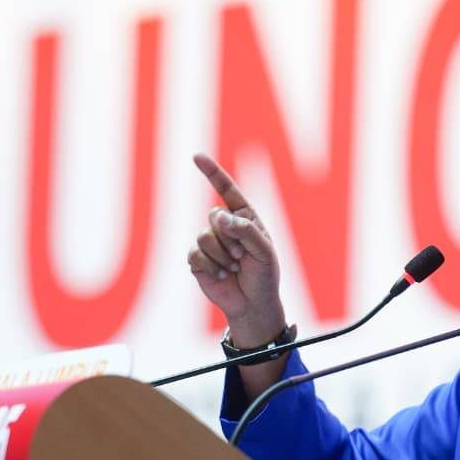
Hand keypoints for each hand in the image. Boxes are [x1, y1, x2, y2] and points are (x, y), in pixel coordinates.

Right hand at [187, 153, 285, 346]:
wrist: (252, 303)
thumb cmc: (264, 275)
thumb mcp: (264, 251)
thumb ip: (244, 230)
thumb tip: (218, 215)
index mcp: (244, 217)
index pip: (226, 190)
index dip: (211, 172)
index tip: (196, 156)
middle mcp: (225, 226)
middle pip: (215, 217)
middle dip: (231, 240)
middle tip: (243, 258)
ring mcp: (210, 242)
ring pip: (204, 236)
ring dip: (223, 256)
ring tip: (235, 268)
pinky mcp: (198, 259)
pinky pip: (196, 254)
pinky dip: (212, 267)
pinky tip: (223, 276)